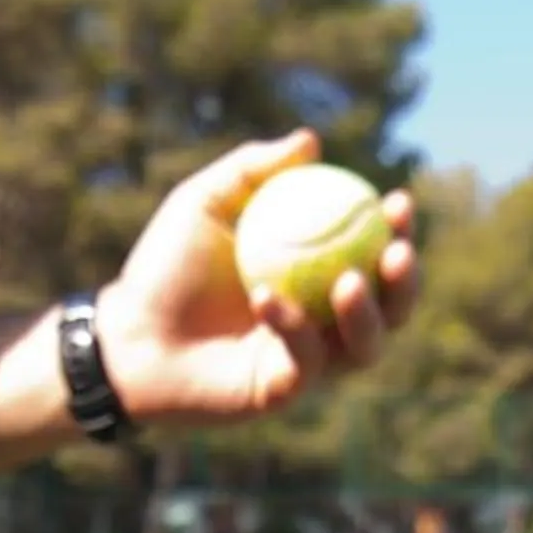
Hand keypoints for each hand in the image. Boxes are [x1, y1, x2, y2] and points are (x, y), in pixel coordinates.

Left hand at [91, 128, 417, 428]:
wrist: (126, 334)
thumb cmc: (164, 267)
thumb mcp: (204, 202)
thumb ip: (254, 171)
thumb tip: (311, 141)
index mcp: (317, 276)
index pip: (374, 254)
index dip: (397, 231)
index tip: (398, 200)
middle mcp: (323, 322)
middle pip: (390, 310)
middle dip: (406, 283)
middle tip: (396, 251)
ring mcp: (307, 361)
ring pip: (364, 348)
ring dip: (367, 316)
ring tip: (349, 283)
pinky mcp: (282, 390)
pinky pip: (306, 362)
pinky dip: (294, 328)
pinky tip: (267, 298)